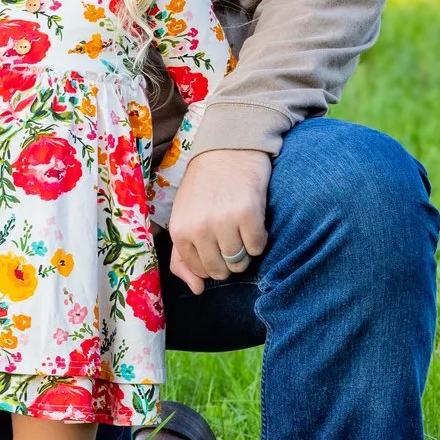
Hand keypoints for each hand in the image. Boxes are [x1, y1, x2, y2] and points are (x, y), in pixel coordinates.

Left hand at [167, 149, 271, 294]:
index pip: (199, 270)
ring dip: (245, 251)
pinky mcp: (248, 214)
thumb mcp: (184, 217)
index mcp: (179, 231)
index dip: (212, 261)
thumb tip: (197, 290)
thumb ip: (183, 256)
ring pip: (240, 263)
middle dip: (228, 260)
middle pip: (220, 271)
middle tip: (230, 236)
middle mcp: (199, 228)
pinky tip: (254, 222)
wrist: (227, 148)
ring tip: (242, 229)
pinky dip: (260, 239)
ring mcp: (223, 222)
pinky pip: (258, 247)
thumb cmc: (205, 187)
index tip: (216, 243)